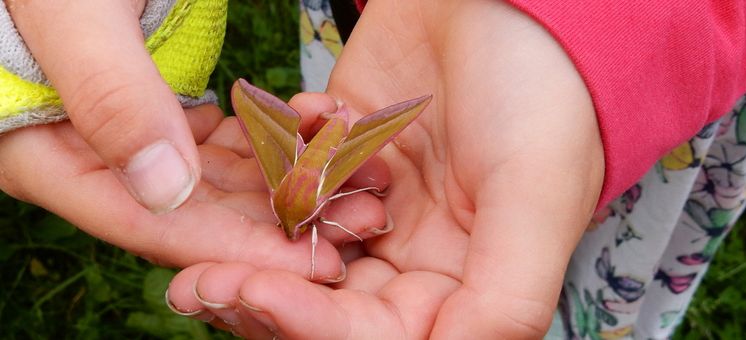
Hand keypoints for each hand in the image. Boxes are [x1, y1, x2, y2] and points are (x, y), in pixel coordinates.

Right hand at [1, 0, 386, 307]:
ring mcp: (130, 136)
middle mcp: (91, 160)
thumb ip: (111, 97)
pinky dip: (273, 138)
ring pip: (219, 179)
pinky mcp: (162, 111)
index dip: (237, 248)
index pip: (151, 226)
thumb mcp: (76, 15)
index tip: (312, 260)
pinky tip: (320, 133)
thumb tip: (165, 190)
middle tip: (359, 218)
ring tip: (358, 180)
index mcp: (46, 157)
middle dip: (280, 220)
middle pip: (196, 213)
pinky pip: (224, 142)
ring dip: (288, 181)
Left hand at [167, 0, 603, 337]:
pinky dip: (284, 154)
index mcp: (460, 278)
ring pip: (298, 238)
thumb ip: (503, 303)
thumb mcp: (537, 202)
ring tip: (196, 245)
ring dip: (254, 237)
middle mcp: (413, 248)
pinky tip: (299, 119)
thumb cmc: (543, 97)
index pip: (375, 332)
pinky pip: (296, 168)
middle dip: (262, 292)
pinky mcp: (346, 145)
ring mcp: (374, 195)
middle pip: (323, 298)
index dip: (310, 324)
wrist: (518, 0)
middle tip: (197, 284)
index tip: (254, 292)